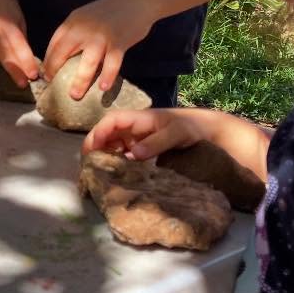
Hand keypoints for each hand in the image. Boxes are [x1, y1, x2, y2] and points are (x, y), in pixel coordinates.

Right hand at [0, 0, 37, 85]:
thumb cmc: (4, 4)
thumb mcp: (18, 18)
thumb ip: (21, 38)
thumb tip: (26, 57)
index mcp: (6, 26)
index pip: (18, 46)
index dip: (25, 61)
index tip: (33, 74)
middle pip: (5, 55)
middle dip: (16, 70)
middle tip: (23, 84)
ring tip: (5, 83)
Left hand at [43, 0, 156, 97]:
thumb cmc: (109, 12)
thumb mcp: (85, 17)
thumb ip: (75, 33)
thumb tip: (63, 56)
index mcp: (73, 22)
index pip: (54, 43)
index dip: (48, 61)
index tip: (45, 75)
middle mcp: (84, 28)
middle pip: (64, 53)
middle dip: (55, 71)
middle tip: (53, 87)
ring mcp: (101, 36)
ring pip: (87, 62)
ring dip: (80, 81)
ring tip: (75, 95)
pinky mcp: (119, 42)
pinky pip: (111, 63)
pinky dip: (107, 76)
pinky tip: (103, 88)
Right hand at [84, 106, 230, 158]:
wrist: (206, 131)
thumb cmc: (190, 127)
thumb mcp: (175, 134)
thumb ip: (156, 143)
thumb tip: (134, 155)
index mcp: (138, 118)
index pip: (111, 121)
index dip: (98, 133)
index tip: (93, 149)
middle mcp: (134, 127)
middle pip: (107, 132)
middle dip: (95, 145)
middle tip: (87, 165)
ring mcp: (137, 137)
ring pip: (113, 143)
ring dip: (104, 155)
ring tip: (97, 172)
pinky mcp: (142, 148)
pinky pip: (123, 153)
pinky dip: (116, 161)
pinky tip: (114, 174)